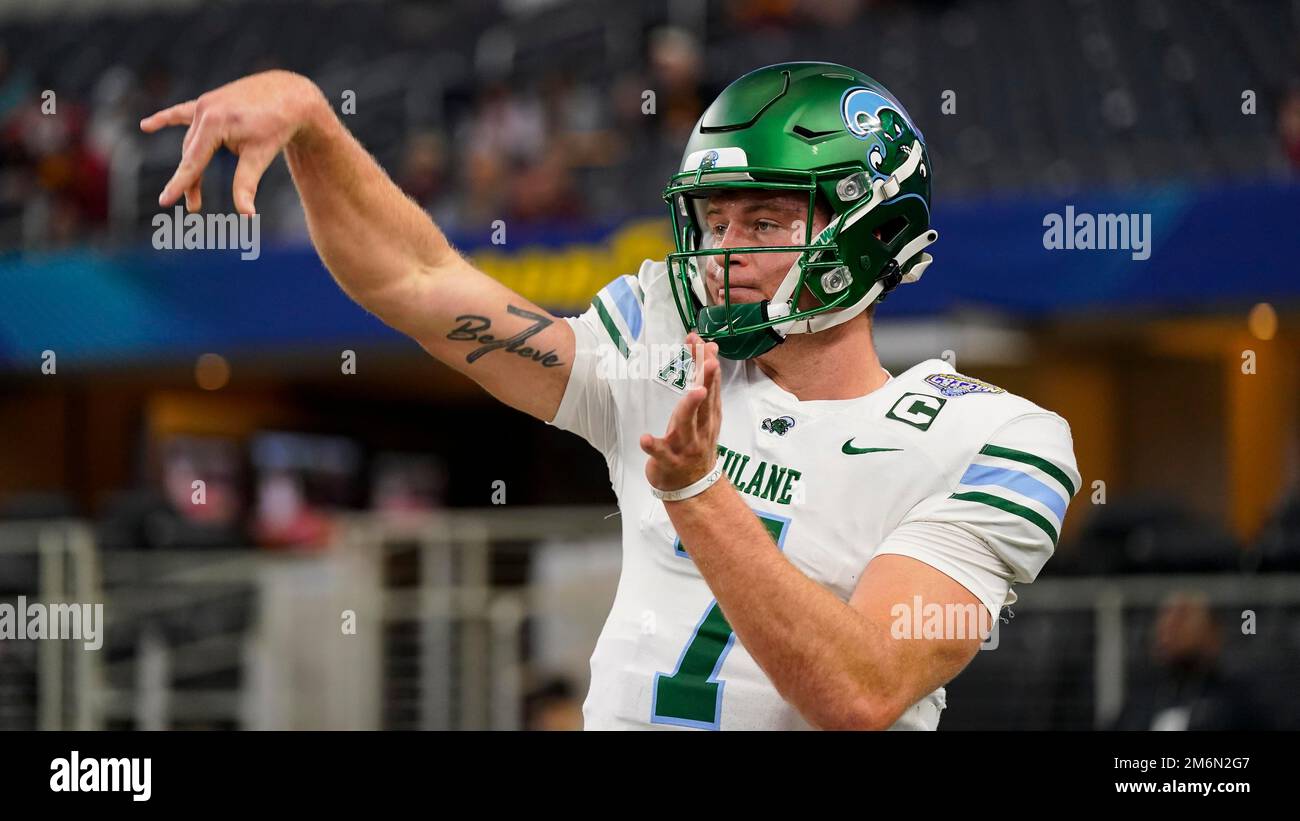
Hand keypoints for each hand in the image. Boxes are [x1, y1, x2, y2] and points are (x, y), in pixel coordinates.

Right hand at [139, 70, 328, 215]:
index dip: (180, 184)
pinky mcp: (209, 101)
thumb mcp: (260, 156)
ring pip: (192, 141)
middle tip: (194, 208)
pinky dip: (166, 119)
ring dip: (192, 164)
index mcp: (213, 123)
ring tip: (194, 193)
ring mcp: (204, 104)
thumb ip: (246, 184)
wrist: (290, 95)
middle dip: (191, 182)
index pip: (192, 161)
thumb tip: (247, 215)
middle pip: (191, 154)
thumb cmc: (277, 126)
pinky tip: (146, 125)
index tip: (164, 202)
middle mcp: (203, 110)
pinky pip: (182, 113)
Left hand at [640, 332, 722, 491]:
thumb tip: (707, 354)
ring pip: (688, 423)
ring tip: (694, 391)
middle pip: (704, 400)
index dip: (707, 363)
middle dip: (707, 379)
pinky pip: (660, 453)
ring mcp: (686, 445)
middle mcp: (700, 428)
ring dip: (690, 406)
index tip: (703, 342)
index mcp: (708, 415)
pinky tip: (645, 438)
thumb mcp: (703, 415)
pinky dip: (653, 446)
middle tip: (709, 359)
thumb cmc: (695, 444)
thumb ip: (704, 386)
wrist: (694, 487)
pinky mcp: (668, 460)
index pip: (709, 384)